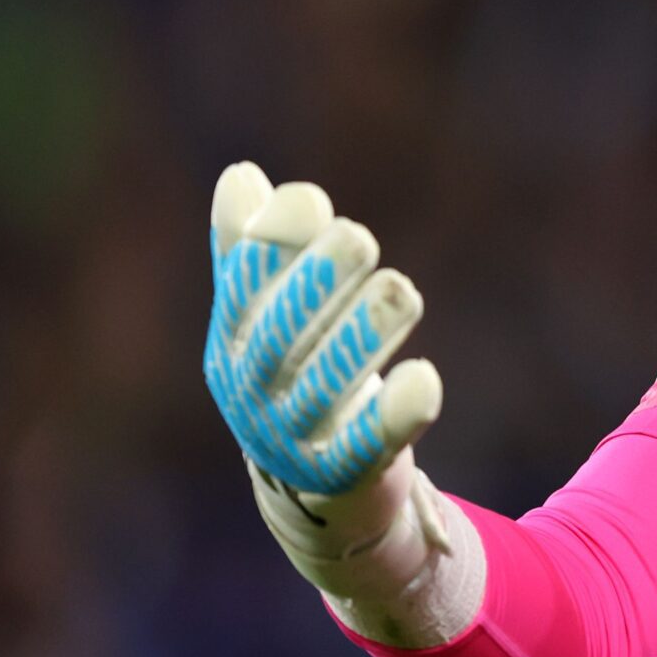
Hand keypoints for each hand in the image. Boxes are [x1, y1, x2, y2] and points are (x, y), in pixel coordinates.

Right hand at [202, 163, 440, 498]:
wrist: (317, 481)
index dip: (271, 246)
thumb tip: (242, 176)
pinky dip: (394, 415)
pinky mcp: (345, 475)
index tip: (310, 200)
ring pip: (323, 388)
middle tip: (358, 237)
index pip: (241, 290)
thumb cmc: (294, 370)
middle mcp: (253, 392)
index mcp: (231, 341)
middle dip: (313, 285)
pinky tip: (424, 378)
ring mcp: (294, 438)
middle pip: (276, 338)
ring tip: (401, 290)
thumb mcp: (268, 312)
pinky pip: (365, 448)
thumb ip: (253, 248)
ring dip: (361, 337)